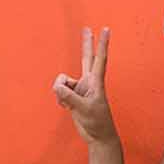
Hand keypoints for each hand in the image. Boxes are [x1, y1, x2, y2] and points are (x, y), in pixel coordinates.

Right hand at [54, 27, 115, 144]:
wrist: (97, 135)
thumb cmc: (96, 121)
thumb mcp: (83, 109)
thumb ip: (69, 97)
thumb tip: (57, 86)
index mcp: (96, 81)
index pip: (100, 58)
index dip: (102, 44)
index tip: (106, 29)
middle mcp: (89, 82)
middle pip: (86, 58)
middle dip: (86, 44)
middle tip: (87, 28)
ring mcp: (80, 88)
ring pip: (62, 81)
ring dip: (61, 92)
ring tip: (70, 104)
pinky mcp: (73, 95)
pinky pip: (59, 92)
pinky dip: (60, 99)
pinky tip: (67, 108)